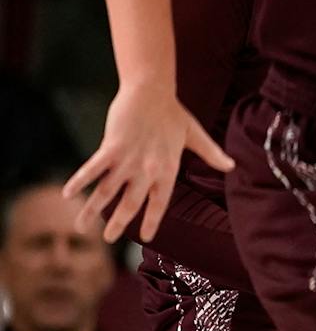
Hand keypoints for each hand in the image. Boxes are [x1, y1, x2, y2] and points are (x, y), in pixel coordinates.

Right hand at [64, 82, 231, 243]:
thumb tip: (232, 165)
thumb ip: (212, 154)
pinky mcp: (111, 147)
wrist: (152, 90)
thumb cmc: (173, 113)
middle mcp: (148, 170)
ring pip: (108, 191)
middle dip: (119, 223)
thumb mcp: (196, 135)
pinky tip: (68, 195)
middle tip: (109, 240)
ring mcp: (128, 160)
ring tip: (81, 228)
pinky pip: (93, 168)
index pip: (160, 202)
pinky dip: (80, 181)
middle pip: (130, 203)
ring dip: (93, 210)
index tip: (146, 237)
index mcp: (168, 169)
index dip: (152, 220)